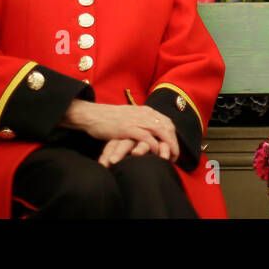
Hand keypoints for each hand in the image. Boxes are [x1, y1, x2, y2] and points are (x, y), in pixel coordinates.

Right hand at [62, 101, 179, 161]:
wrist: (93, 115)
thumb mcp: (130, 117)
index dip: (173, 136)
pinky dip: (153, 146)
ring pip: (161, 131)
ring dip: (168, 146)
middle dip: (173, 143)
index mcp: (146, 111)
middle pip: (168, 127)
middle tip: (175, 157)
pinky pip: (147, 137)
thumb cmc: (109, 119)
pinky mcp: (129, 128)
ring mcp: (137, 120)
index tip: (173, 148)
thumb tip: (149, 133)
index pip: (167, 122)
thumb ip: (141, 122)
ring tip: (169, 158)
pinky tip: (154, 154)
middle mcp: (145, 114)